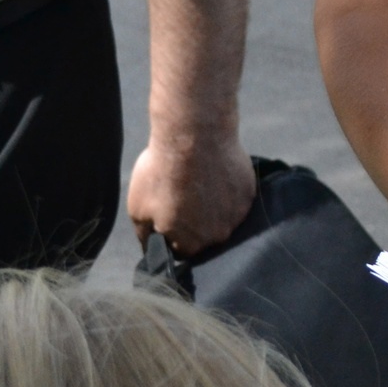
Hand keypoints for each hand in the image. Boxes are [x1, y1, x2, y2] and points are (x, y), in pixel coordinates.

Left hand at [126, 130, 255, 253]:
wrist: (195, 135)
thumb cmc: (162, 172)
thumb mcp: (137, 208)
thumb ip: (146, 235)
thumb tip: (151, 248)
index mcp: (190, 244)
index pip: (180, 251)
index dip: (171, 235)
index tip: (166, 217)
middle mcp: (218, 235)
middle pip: (205, 237)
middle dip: (193, 223)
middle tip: (182, 198)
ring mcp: (237, 214)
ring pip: (223, 218)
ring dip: (212, 208)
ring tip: (199, 184)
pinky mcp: (250, 192)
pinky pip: (236, 199)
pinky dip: (227, 191)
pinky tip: (214, 175)